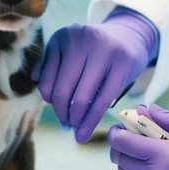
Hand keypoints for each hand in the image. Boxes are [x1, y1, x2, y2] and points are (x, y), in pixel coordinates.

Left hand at [34, 8, 158, 142]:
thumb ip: (49, 63)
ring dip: (76, 120)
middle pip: (63, 89)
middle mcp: (83, 40)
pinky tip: (84, 133)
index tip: (54, 109)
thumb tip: (38, 84)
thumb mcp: (69, 47)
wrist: (131, 36)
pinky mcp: (122, 64)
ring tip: (75, 131)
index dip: (48, 99)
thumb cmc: (94, 48)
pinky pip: (103, 100)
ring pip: (82, 97)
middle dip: (62, 113)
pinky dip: (91, 121)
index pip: (47, 78)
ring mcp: (104, 51)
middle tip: (65, 124)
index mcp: (64, 36)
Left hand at [108, 104, 168, 169]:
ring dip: (131, 166)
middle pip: (121, 161)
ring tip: (148, 159)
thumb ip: (168, 121)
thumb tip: (145, 109)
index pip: (124, 143)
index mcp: (166, 155)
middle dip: (121, 149)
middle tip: (130, 142)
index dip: (116, 134)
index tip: (118, 129)